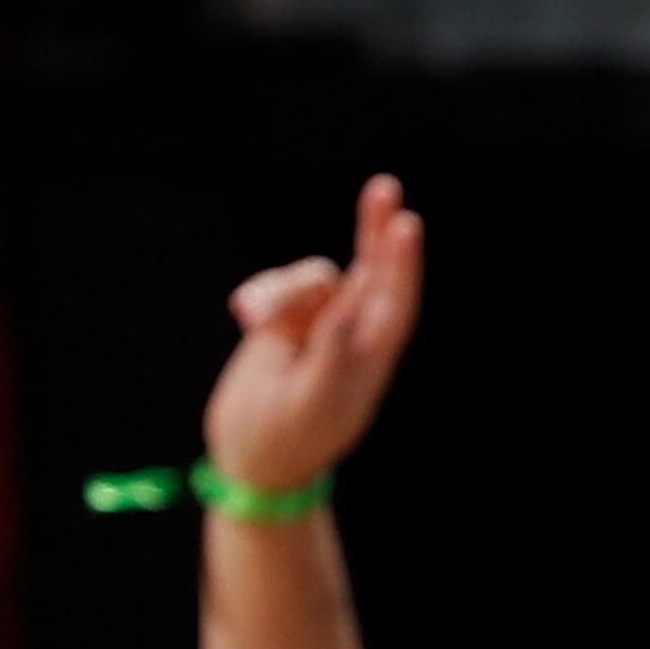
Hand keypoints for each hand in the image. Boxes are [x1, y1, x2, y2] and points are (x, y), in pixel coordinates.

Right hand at [204, 175, 421, 494]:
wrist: (250, 460)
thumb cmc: (287, 439)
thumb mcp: (310, 400)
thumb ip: (330, 354)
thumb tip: (347, 312)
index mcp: (370, 357)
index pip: (394, 301)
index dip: (401, 263)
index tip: (406, 224)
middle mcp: (351, 335)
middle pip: (372, 271)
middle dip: (375, 229)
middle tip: (385, 188)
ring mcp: (317, 324)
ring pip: (307, 277)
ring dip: (280, 288)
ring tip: (252, 323)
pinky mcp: (283, 321)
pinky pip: (273, 287)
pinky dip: (259, 295)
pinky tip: (243, 318)